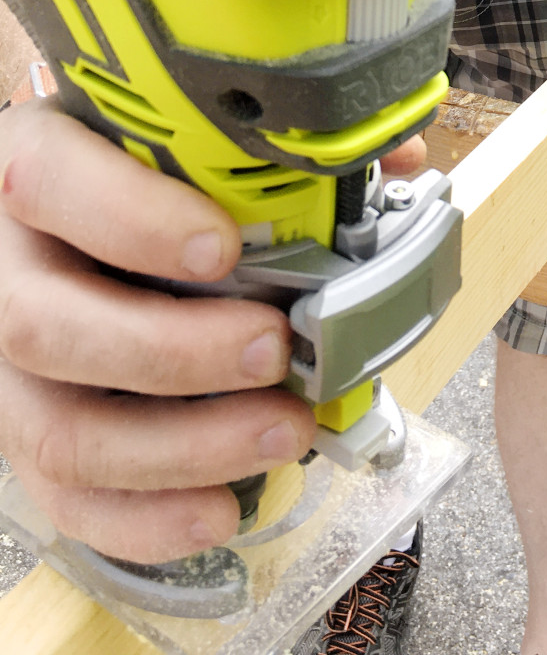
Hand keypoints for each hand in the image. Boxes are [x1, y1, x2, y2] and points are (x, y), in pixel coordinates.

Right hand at [0, 101, 317, 562]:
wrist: (57, 229)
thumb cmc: (129, 177)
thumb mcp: (171, 140)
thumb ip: (270, 145)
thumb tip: (394, 156)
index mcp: (32, 171)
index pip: (48, 184)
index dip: (133, 220)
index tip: (225, 246)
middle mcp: (5, 271)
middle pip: (48, 328)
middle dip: (175, 350)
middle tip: (275, 346)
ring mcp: (5, 368)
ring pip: (61, 430)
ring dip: (184, 446)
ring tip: (285, 430)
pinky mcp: (23, 436)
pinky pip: (65, 500)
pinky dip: (148, 518)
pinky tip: (223, 505)